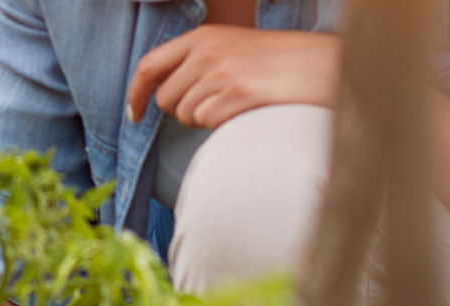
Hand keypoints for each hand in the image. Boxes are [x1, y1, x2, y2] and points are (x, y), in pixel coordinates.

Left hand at [126, 25, 340, 128]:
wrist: (315, 65)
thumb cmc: (273, 62)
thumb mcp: (229, 47)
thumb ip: (195, 61)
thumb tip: (160, 93)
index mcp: (201, 37)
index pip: (149, 66)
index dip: (136, 93)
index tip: (133, 113)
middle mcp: (206, 52)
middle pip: (166, 99)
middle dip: (180, 111)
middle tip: (212, 105)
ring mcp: (221, 73)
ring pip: (185, 114)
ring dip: (203, 118)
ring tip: (234, 102)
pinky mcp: (236, 94)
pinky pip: (207, 122)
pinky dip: (220, 123)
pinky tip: (243, 109)